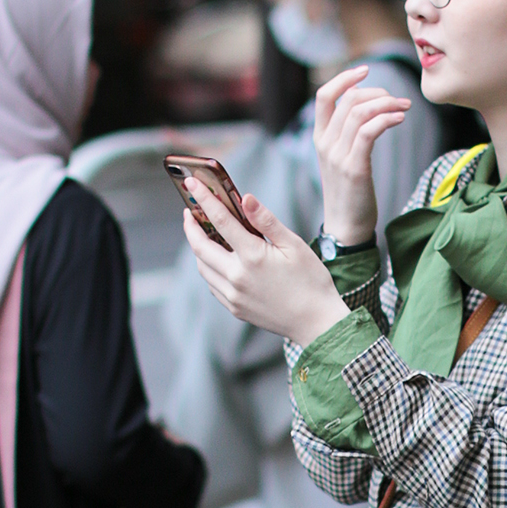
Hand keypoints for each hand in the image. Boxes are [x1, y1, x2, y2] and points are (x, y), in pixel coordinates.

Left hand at [180, 186, 348, 346]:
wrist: (317, 324)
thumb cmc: (311, 282)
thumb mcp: (294, 245)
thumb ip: (266, 221)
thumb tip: (245, 198)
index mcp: (253, 257)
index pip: (220, 220)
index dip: (204, 199)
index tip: (192, 183)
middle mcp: (237, 277)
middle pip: (200, 246)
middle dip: (191, 226)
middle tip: (189, 211)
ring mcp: (233, 295)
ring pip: (202, 267)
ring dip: (198, 248)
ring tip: (202, 234)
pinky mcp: (235, 308)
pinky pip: (212, 284)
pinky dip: (209, 268)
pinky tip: (217, 260)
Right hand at [313, 62, 409, 245]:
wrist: (345, 226)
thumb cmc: (350, 192)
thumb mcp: (342, 158)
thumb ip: (348, 135)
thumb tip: (368, 109)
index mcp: (319, 138)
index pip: (324, 95)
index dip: (344, 78)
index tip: (366, 70)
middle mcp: (325, 143)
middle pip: (349, 100)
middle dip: (378, 92)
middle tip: (400, 99)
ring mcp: (338, 155)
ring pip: (360, 112)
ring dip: (388, 103)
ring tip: (405, 108)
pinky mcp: (354, 168)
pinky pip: (369, 131)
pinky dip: (387, 119)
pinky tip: (400, 119)